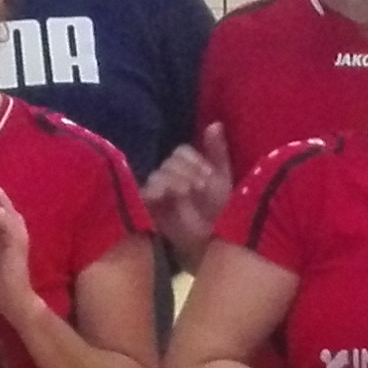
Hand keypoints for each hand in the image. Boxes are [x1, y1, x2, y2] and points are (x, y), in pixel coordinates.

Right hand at [143, 124, 232, 259]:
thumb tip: (215, 123)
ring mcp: (157, 191)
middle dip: (186, 172)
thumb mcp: (222, 180)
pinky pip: (144, 192)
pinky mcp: (147, 207)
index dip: (194, 162)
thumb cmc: (218, 212)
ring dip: (173, 180)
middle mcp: (170, 175)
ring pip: (158, 174)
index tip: (207, 177)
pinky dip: (154, 191)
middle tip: (198, 187)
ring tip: (185, 193)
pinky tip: (163, 196)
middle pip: (170, 161)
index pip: (182, 152)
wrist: (209, 243)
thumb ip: (218, 152)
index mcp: (187, 166)